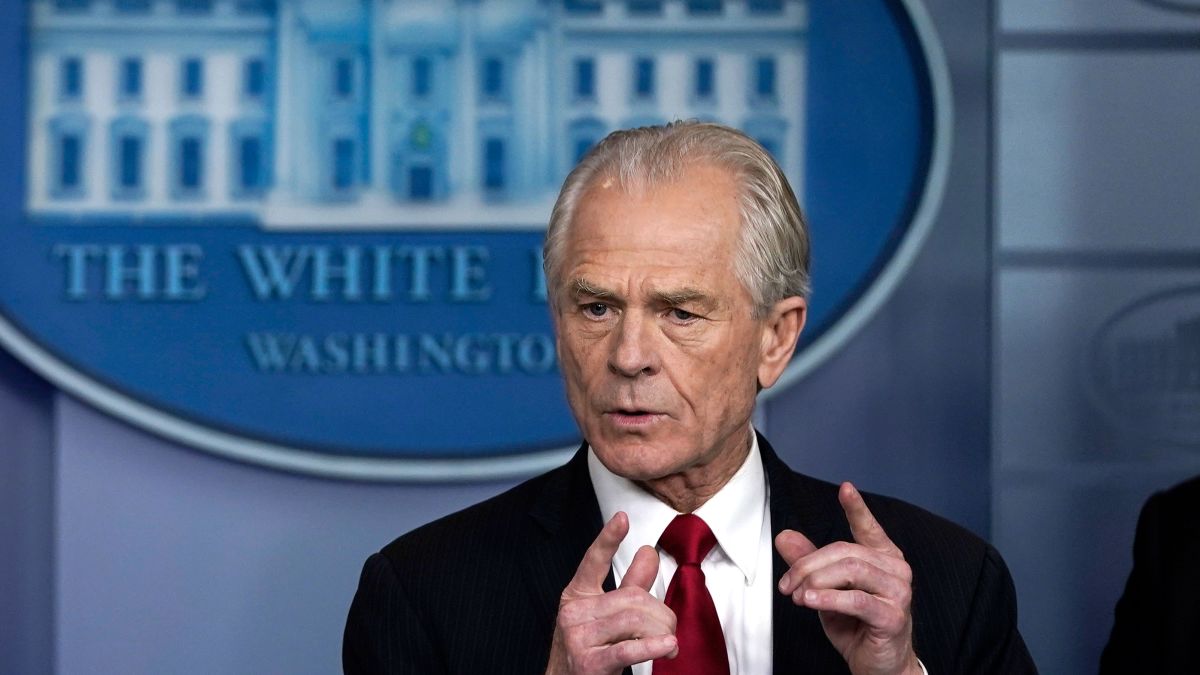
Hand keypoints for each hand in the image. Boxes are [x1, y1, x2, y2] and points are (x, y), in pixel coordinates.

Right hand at [545, 512, 678, 674]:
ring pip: (634, 621)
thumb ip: (628, 585)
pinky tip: (668, 646)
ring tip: (668, 642)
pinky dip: (652, 647)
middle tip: (669, 627)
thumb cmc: (588, 651)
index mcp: (576, 596)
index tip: (622, 518)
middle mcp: (573, 613)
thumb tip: (648, 552)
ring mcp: (578, 638)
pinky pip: (628, 649)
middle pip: (631, 597)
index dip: (608, 539)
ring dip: (661, 632)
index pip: (593, 561)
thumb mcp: (604, 615)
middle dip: (660, 613)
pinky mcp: (589, 663)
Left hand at [775, 482, 920, 674]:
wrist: (877, 666)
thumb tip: (784, 536)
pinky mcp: (893, 616)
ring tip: (797, 596)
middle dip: (808, 566)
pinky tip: (809, 600)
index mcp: (883, 558)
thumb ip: (809, 563)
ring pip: (851, 571)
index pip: (869, 528)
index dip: (857, 508)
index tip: (846, 488)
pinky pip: (857, 600)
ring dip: (816, 582)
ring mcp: (899, 592)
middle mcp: (896, 570)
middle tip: (787, 585)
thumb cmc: (855, 625)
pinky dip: (829, 598)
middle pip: (844, 552)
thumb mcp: (826, 590)